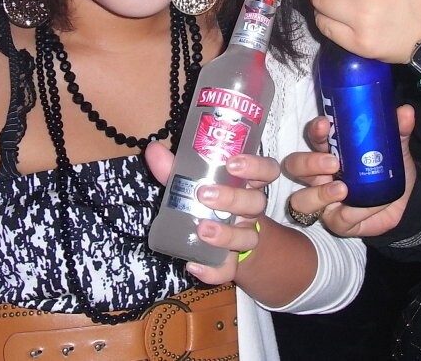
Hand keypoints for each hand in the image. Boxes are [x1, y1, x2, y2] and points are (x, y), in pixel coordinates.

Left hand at [144, 143, 276, 282]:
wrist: (222, 240)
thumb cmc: (208, 199)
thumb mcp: (192, 182)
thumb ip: (174, 167)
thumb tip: (153, 149)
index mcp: (247, 183)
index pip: (267, 170)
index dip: (256, 166)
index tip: (232, 163)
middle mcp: (251, 210)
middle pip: (256, 202)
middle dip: (233, 198)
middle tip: (205, 194)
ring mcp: (245, 237)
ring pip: (248, 238)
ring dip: (227, 235)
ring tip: (202, 229)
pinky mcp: (233, 263)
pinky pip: (228, 270)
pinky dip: (212, 271)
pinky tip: (193, 265)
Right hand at [283, 105, 417, 237]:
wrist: (406, 202)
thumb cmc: (389, 170)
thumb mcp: (395, 148)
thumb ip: (398, 129)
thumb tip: (406, 111)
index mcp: (330, 151)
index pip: (314, 138)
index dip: (315, 131)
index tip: (324, 125)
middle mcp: (320, 175)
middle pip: (295, 166)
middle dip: (309, 163)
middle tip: (333, 162)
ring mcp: (324, 200)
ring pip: (301, 199)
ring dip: (319, 193)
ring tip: (342, 188)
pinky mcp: (336, 221)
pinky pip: (335, 219)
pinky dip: (350, 213)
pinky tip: (362, 207)